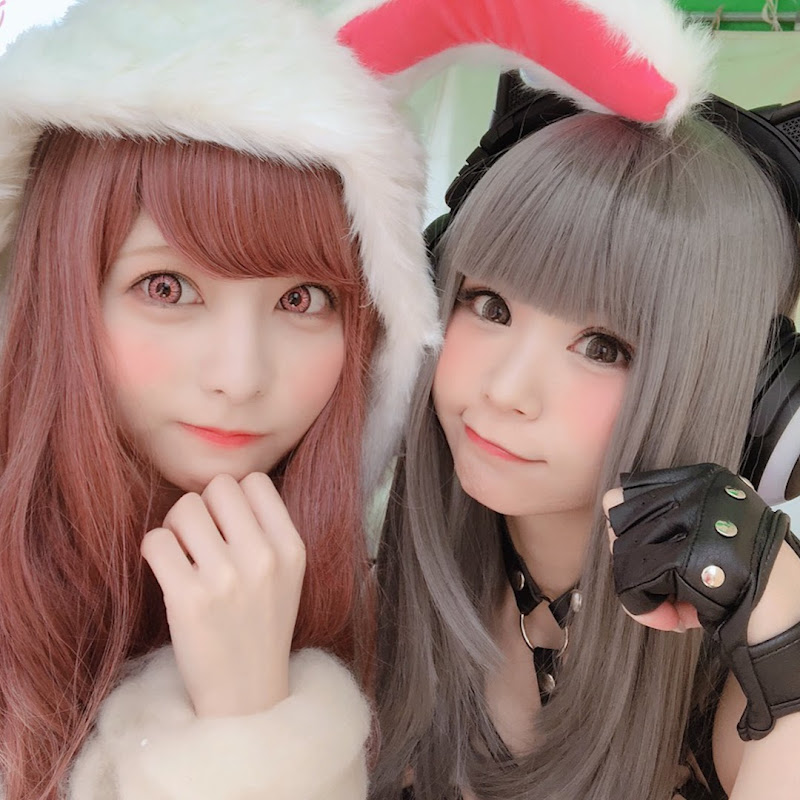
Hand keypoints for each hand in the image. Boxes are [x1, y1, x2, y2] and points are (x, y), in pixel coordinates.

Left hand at [141, 473, 305, 716]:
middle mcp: (263, 558)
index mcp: (291, 548)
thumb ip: (266, 529)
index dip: (234, 497)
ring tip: (182, 553)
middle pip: (218, 487)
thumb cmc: (262, 625)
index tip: (227, 524)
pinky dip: (154, 549)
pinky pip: (157, 540)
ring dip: (175, 526)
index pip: (255, 481)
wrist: (247, 693)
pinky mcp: (188, 600)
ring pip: (184, 508)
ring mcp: (226, 578)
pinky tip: (166, 569)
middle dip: (203, 505)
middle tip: (199, 537)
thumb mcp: (287, 573)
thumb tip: (221, 488)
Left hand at [603, 463, 799, 739]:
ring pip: (623, 558)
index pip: (623, 494)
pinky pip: (633, 587)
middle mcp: (692, 489)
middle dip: (632, 564)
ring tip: (678, 608)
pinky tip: (678, 621)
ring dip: (645, 593)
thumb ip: (674, 515)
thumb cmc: (747, 574)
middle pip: (617, 526)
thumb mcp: (713, 527)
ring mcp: (688, 520)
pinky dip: (648, 611)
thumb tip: (610, 508)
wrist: (789, 610)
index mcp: (699, 478)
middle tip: (662, 588)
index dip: (626, 533)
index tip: (647, 560)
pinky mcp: (681, 556)